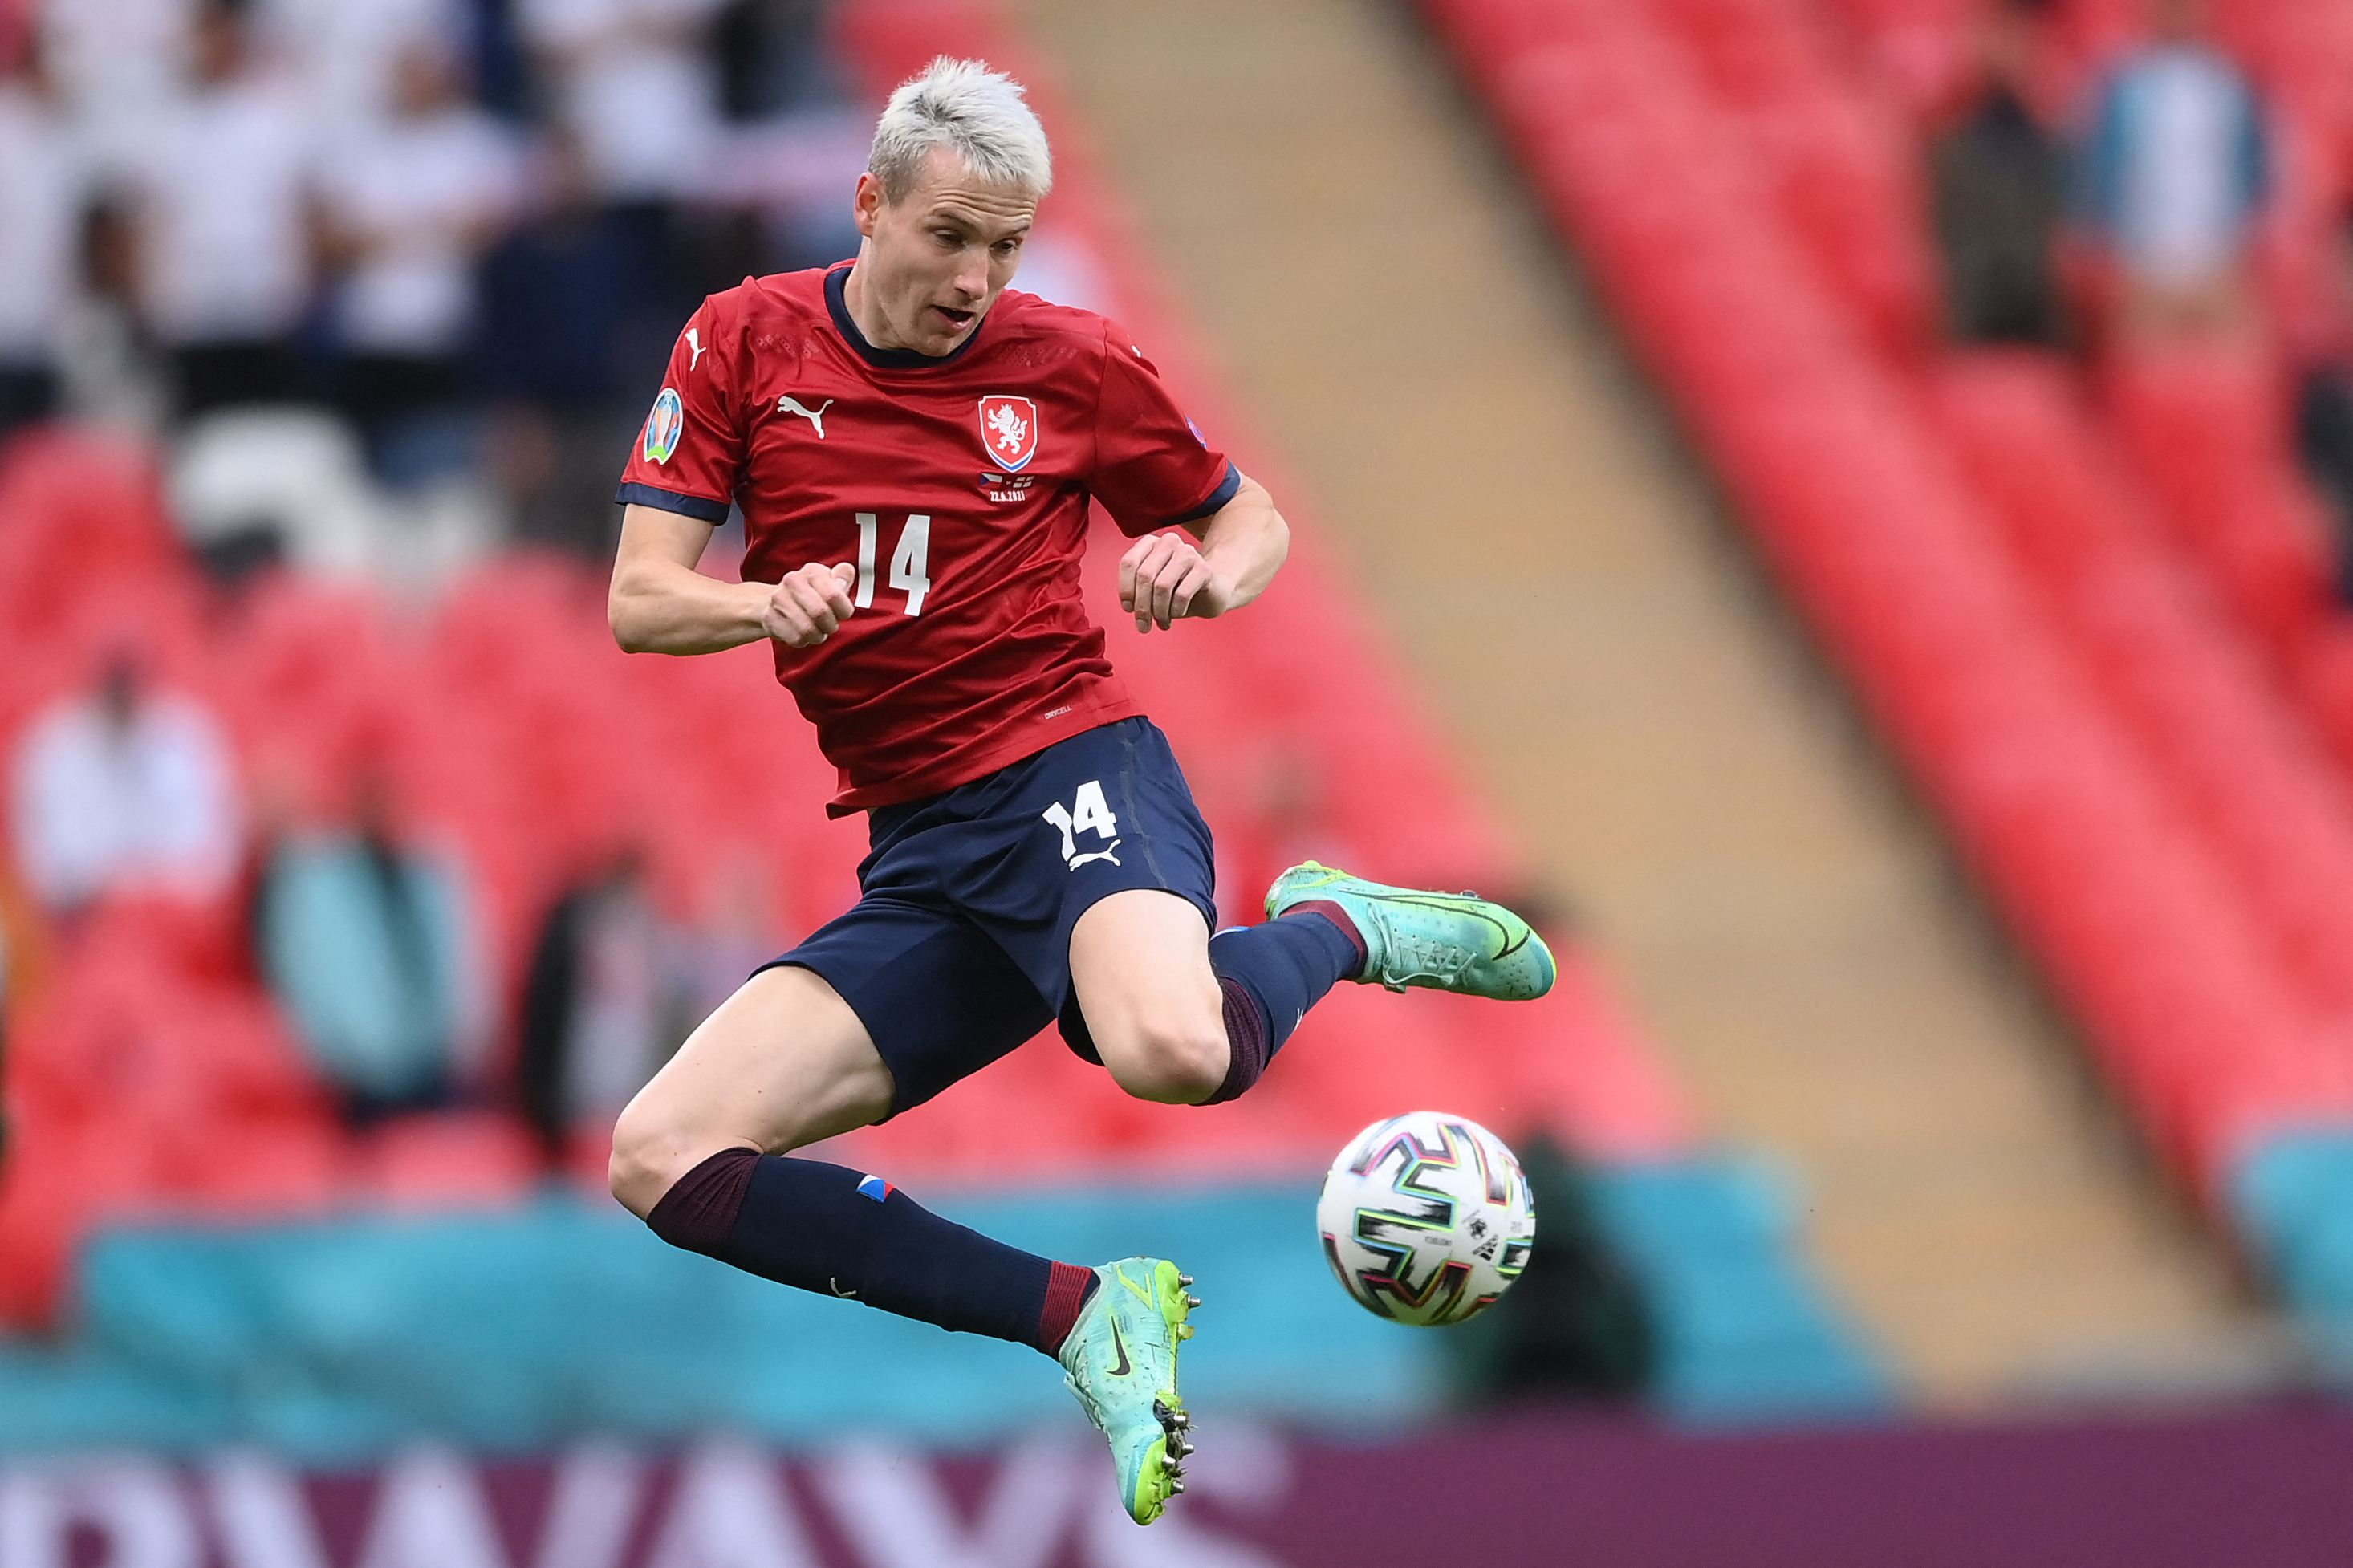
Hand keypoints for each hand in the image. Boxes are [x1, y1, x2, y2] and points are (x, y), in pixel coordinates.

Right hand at [762, 561, 856, 647]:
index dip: (844, 611)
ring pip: (807, 629)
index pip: (834, 596)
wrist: (773, 601)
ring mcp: (779, 599)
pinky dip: (803, 641)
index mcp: (813, 571)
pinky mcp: (769, 617)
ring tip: (816, 630)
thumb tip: (846, 572)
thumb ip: (843, 577)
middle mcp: (793, 581)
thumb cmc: (809, 595)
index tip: (843, 613)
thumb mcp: (829, 582)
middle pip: (820, 613)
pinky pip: (795, 638)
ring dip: (817, 635)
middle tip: (829, 625)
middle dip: (830, 625)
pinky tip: (802, 633)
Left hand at [1118, 532, 1234, 633]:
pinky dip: (1175, 610)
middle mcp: (1169, 542)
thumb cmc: (1175, 590)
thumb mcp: (1150, 589)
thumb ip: (1135, 591)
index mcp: (1151, 543)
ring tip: (1162, 623)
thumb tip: (1130, 606)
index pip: (1129, 563)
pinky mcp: (1204, 569)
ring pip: (1162, 586)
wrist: (1210, 592)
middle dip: (1141, 606)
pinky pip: (1182, 594)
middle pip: (1144, 576)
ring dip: (1159, 611)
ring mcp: (1188, 553)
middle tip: (1143, 626)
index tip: (1128, 609)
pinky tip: (1176, 614)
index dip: (1126, 589)